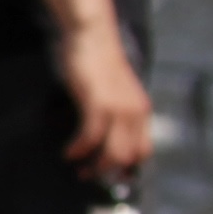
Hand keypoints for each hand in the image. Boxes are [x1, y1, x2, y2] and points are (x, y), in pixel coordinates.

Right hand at [54, 13, 156, 179]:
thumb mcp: (115, 92)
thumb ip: (117, 113)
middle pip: (129, 157)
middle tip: (88, 175)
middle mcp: (136, 113)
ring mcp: (119, 109)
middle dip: (108, 172)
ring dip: (94, 166)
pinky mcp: (99, 105)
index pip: (143, 151)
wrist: (93, 37)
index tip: (109, 176)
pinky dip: (78, 149)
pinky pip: (90, 138)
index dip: (127, 168)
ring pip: (113, 153)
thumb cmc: (99, 62)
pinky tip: (69, 151)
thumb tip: (107, 137)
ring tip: (77, 167)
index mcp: (142, 111)